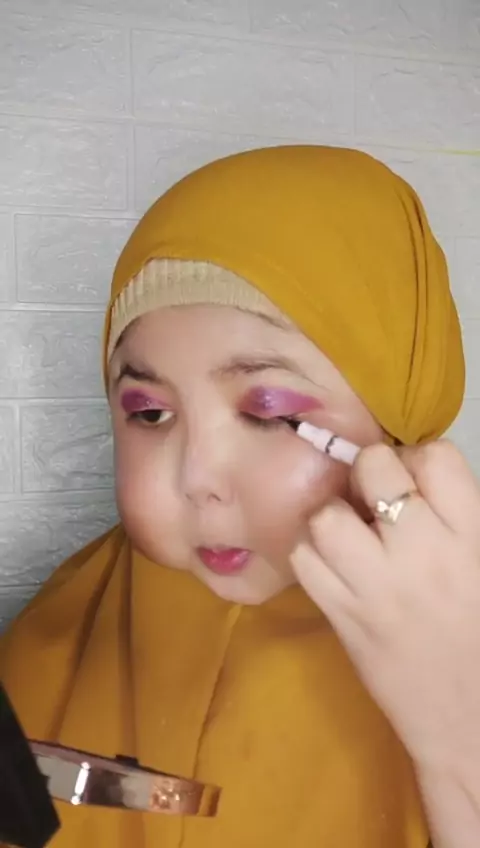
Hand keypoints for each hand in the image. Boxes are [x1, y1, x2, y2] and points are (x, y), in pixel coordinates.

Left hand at [290, 440, 479, 770]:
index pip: (436, 457)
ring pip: (328, 515)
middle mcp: (423, 550)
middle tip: (373, 500)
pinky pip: (304, 560)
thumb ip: (458, 516)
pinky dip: (310, 553)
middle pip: (374, 469)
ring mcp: (376, 584)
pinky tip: (330, 564)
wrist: (471, 722)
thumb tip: (414, 474)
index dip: (417, 460)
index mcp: (472, 534)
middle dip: (369, 474)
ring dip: (333, 517)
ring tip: (347, 535)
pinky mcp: (342, 616)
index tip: (412, 481)